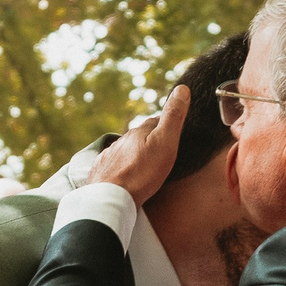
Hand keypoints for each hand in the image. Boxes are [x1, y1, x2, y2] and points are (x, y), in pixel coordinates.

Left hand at [92, 86, 190, 203]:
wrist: (111, 197)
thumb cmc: (142, 171)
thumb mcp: (165, 142)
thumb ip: (173, 117)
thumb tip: (182, 88)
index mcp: (139, 131)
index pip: (155, 121)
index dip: (166, 123)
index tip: (174, 127)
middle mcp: (122, 140)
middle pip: (139, 135)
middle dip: (150, 138)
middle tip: (162, 147)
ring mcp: (110, 155)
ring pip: (126, 149)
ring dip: (135, 153)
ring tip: (145, 163)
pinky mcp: (102, 171)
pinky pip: (115, 165)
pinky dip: (123, 166)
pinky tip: (126, 174)